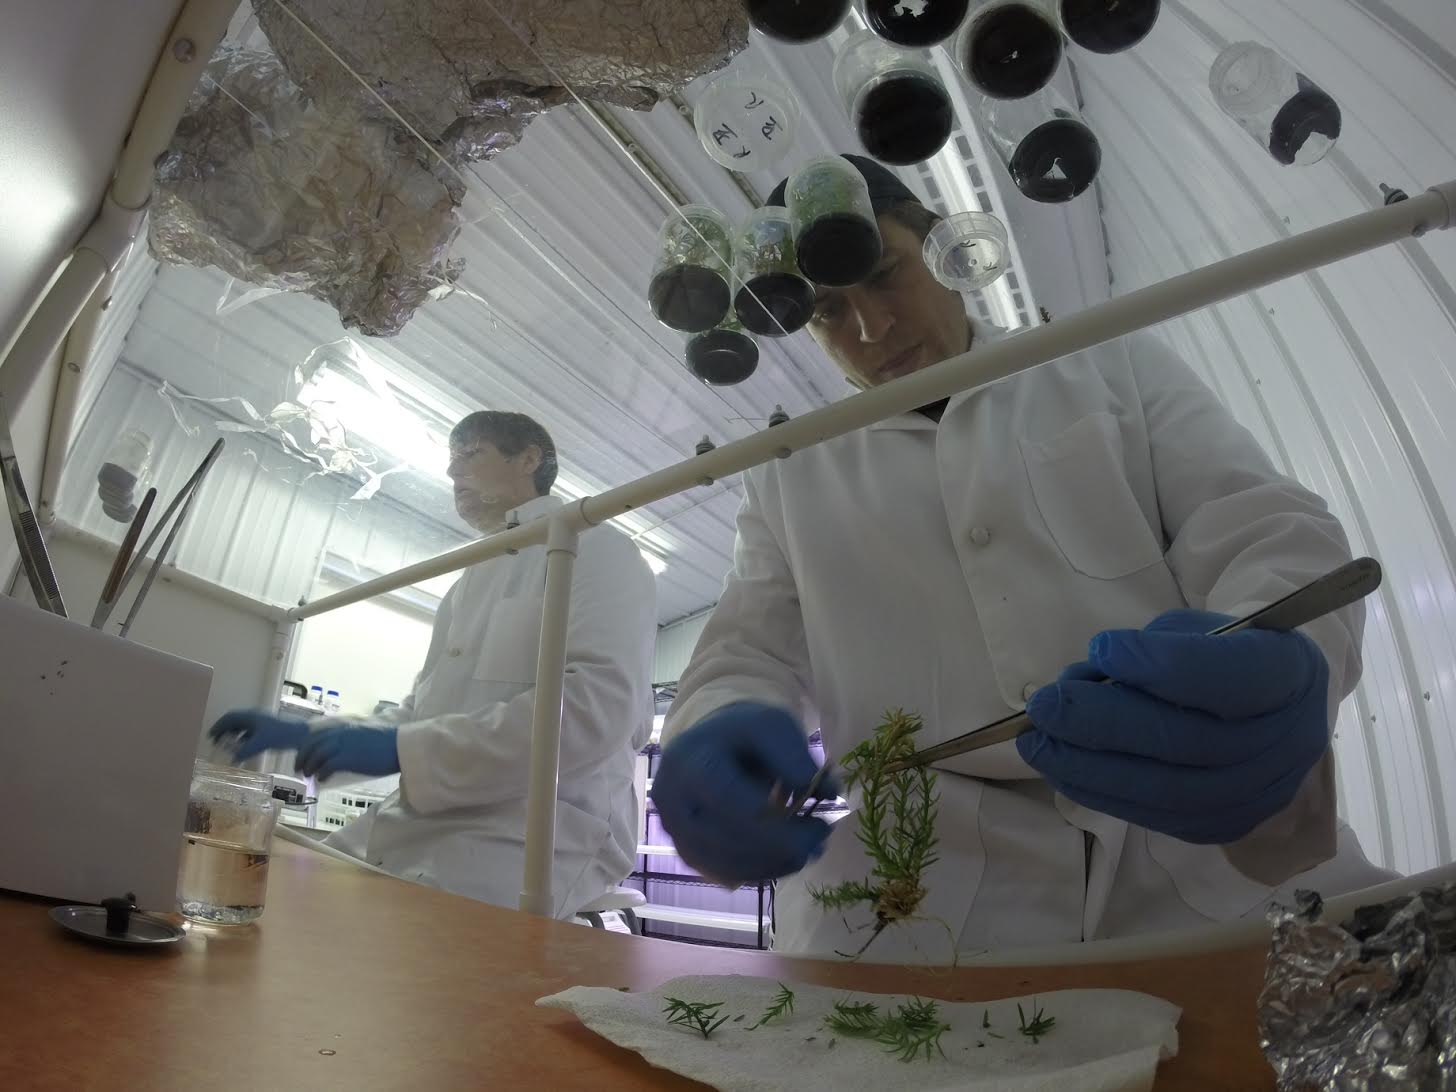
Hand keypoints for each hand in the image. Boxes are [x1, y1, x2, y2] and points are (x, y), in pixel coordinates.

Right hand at [210, 711, 309, 760]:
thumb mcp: (261, 743)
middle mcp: (256, 716)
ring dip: (234, 735)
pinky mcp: (269, 728)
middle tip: (216, 742)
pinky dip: (244, 739)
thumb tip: (232, 759)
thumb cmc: (282, 735)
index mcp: (251, 715)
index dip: (218, 726)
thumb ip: (245, 751)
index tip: (210, 736)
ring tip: (227, 746)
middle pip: (235, 721)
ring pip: (243, 726)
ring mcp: (263, 721)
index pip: (230, 717)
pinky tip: (243, 748)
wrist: (303, 733)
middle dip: (224, 731)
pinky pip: (252, 732)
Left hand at [295, 726, 399, 779]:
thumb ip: (352, 738)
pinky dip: (321, 774)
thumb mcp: (366, 735)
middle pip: (312, 744)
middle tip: (299, 768)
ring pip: (316, 755)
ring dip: (309, 766)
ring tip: (308, 776)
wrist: (401, 746)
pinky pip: (326, 767)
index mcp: (345, 728)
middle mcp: (340, 734)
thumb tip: (345, 747)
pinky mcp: (348, 759)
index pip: (317, 734)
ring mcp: (343, 746)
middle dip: (302, 756)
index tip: (303, 754)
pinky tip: (322, 780)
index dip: (307, 745)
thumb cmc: (388, 742)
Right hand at [650, 703, 838, 886]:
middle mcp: (671, 799)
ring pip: (727, 864)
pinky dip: (762, 870)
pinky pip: (725, 874)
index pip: (727, 799)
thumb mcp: (771, 725)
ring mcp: (675, 830)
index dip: (773, 820)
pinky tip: (788, 858)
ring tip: (812, 849)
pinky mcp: (687, 851)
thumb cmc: (743, 735)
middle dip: (782, 845)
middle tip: (822, 837)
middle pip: (726, 838)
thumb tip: (824, 792)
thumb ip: (794, 755)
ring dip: (775, 863)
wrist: (712, 745)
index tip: (819, 822)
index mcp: (688, 760)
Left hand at [1017, 609, 1329, 843]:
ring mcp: (1254, 794)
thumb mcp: (1200, 632)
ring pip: (1165, 789)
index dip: (1158, 665)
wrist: (1272, 714)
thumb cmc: (1224, 658)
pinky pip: (1155, 817)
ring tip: (1039, 743)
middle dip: (1101, 722)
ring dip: (1088, 767)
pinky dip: (1100, 792)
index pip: (1225, 677)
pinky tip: (1062, 769)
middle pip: (1185, 741)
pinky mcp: (1221, 826)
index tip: (1100, 647)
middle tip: (1045, 705)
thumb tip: (1089, 680)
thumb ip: (1152, 649)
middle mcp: (1282, 742)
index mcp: (1286, 674)